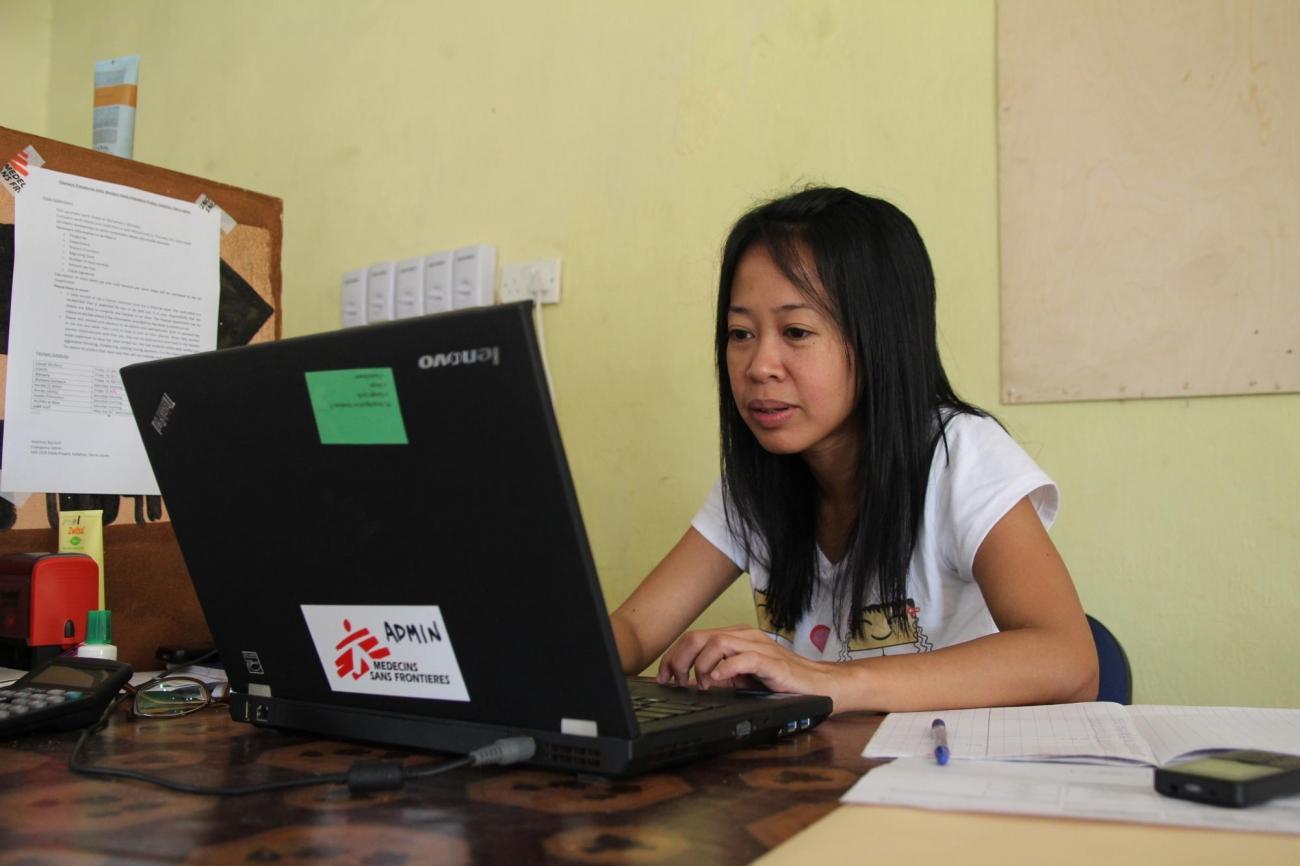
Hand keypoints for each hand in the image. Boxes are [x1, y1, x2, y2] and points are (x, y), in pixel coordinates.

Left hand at [655, 625, 838, 706]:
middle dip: (679, 659)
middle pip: (699, 636)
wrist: (819, 686)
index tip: (663, 677)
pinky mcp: (772, 662)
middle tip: (674, 681)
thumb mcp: (743, 679)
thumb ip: (720, 675)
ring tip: (701, 684)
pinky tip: (718, 680)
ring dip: (701, 664)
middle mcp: (745, 637)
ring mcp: (759, 647)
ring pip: (717, 642)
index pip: (695, 638)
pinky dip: (725, 668)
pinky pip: (743, 658)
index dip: (673, 656)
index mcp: (736, 638)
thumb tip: (692, 682)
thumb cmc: (782, 682)